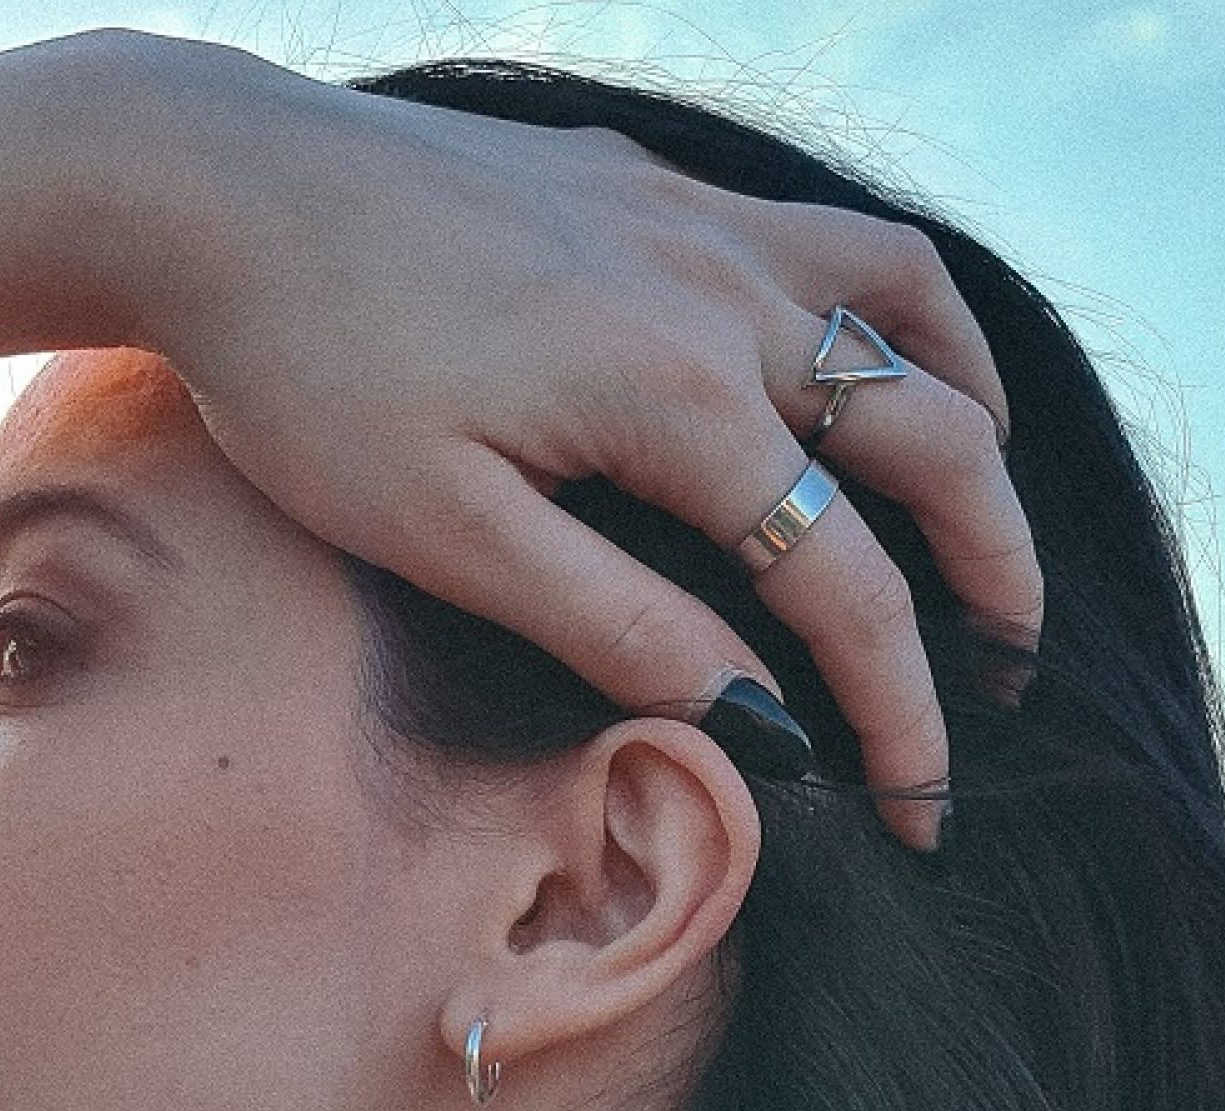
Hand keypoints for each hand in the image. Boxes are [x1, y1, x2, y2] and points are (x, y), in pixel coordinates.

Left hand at [135, 50, 1041, 850]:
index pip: (847, 585)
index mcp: (679, 398)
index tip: (919, 812)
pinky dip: (897, 315)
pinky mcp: (655, 184)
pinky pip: (835, 239)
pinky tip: (871, 366)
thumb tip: (756, 715)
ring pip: (912, 315)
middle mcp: (725, 293)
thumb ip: (617, 625)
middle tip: (1009, 680)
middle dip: (995, 578)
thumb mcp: (450, 535)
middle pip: (935, 443)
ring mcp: (698, 221)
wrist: (216, 187)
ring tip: (986, 518)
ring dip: (974, 428)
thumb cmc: (308, 375)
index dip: (902, 713)